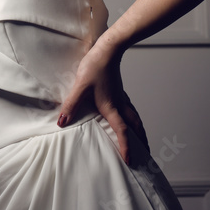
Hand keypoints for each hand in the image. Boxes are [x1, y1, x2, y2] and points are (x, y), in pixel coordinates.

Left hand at [57, 40, 148, 165]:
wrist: (107, 49)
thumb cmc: (95, 66)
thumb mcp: (80, 86)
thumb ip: (72, 105)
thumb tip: (62, 123)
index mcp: (112, 107)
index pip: (122, 131)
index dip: (126, 147)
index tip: (130, 161)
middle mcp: (120, 104)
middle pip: (136, 126)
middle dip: (141, 141)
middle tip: (147, 154)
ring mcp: (121, 97)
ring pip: (134, 117)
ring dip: (139, 129)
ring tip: (141, 138)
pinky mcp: (118, 90)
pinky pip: (129, 109)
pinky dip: (132, 118)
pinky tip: (126, 116)